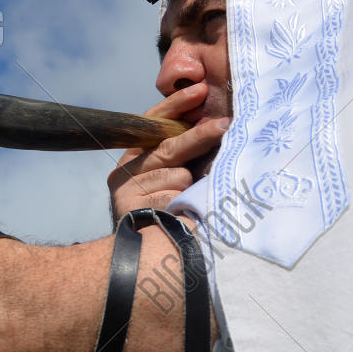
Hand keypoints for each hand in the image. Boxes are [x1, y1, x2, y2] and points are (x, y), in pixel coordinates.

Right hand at [106, 82, 230, 219]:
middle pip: (169, 146)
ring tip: (185, 207)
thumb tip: (215, 128)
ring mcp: (126, 187)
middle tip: (226, 125)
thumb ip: (182, 158)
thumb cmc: (169, 218)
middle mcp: (126, 170)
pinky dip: (183, 208)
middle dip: (200, 135)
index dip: (176, 105)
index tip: (200, 90)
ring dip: (189, 190)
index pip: (152, 122)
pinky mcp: (130, 204)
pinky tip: (178, 217)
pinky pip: (173, 197)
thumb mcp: (175, 182)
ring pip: (175, 174)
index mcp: (135, 159)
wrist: (144, 261)